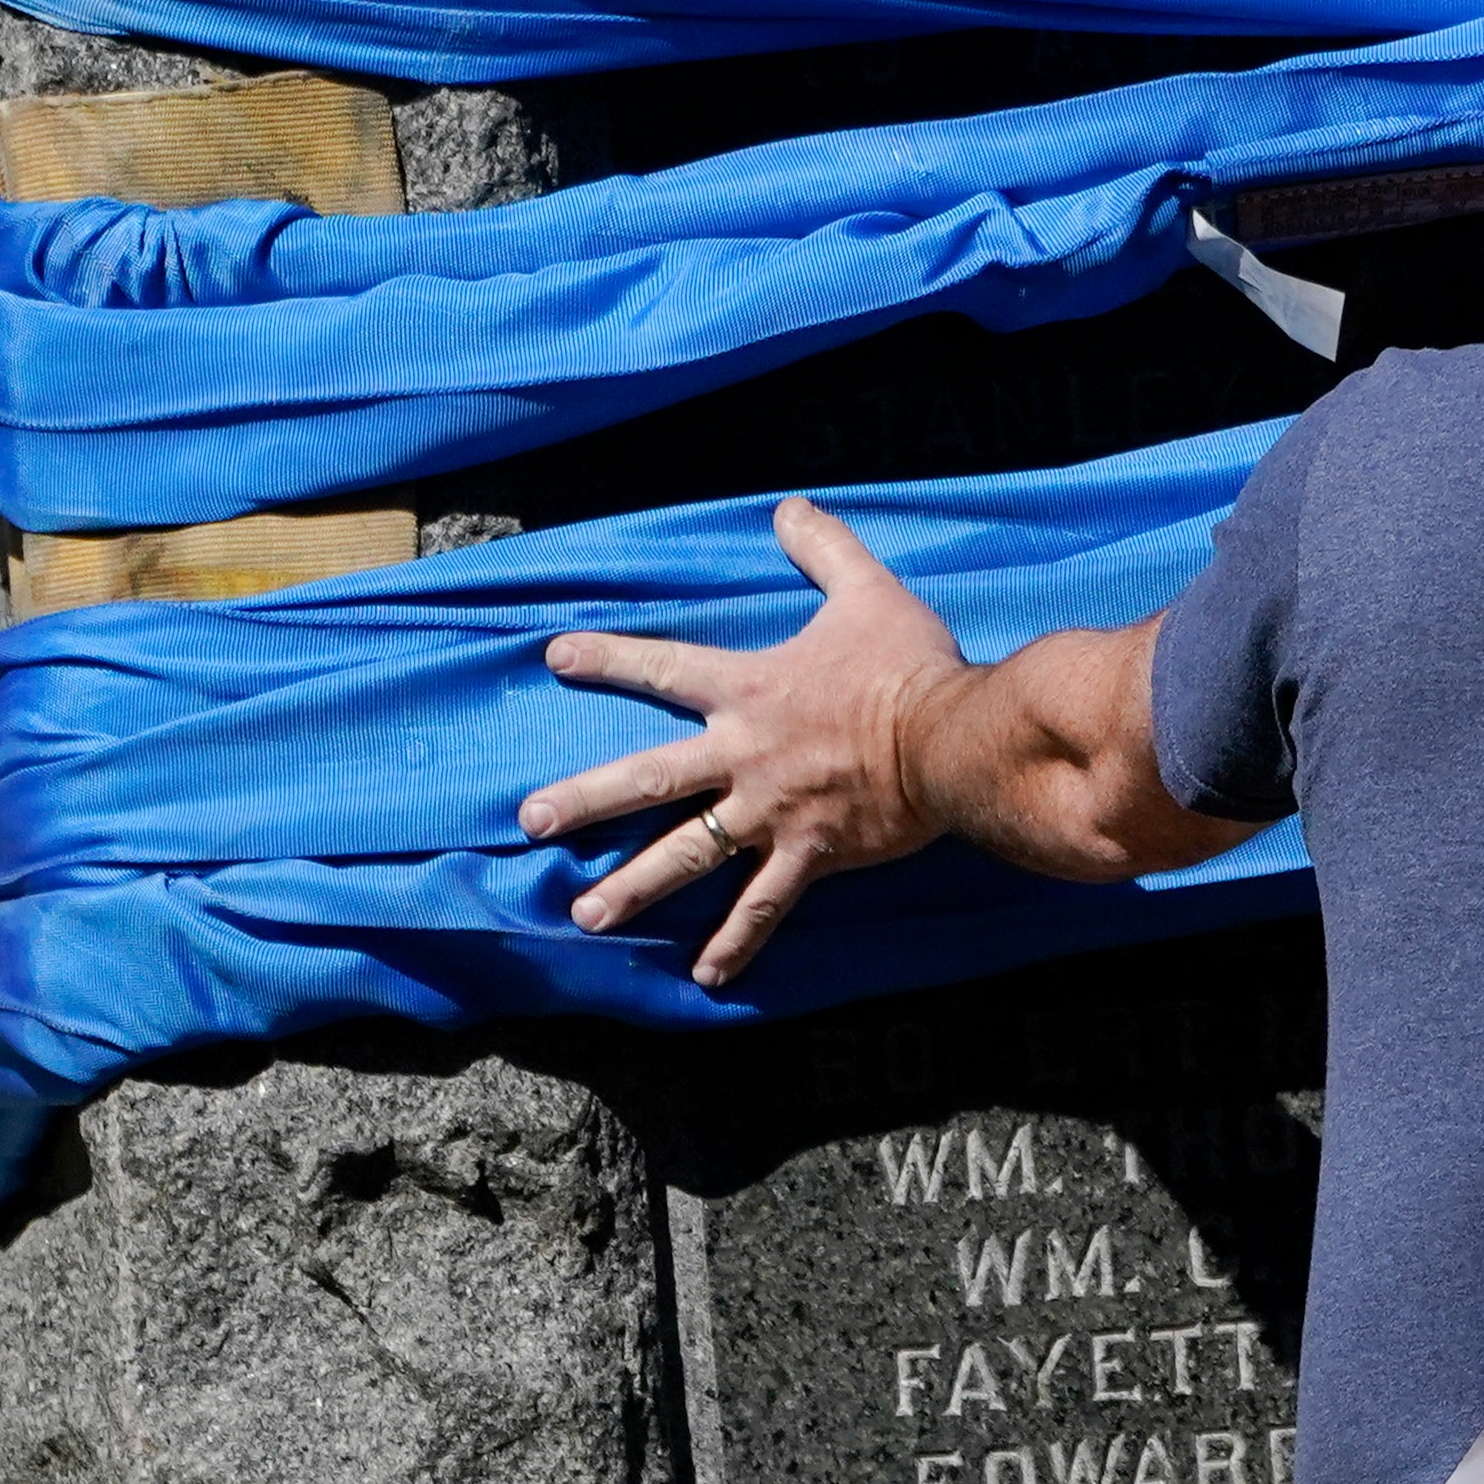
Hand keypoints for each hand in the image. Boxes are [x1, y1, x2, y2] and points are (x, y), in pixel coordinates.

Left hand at [521, 498, 968, 989]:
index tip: (556, 656)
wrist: (953, 736)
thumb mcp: (868, 592)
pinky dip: (735, 941)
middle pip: (648, 781)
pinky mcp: (810, 854)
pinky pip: (764, 905)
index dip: (610, 659)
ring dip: (634, 886)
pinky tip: (705, 976)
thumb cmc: (910, 664)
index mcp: (752, 691)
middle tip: (530, 822)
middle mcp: (745, 756)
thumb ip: (824, 548)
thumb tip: (788, 508)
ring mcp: (772, 812)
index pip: (666, 669)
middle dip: (584, 801)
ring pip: (688, 855)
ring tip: (585, 916)